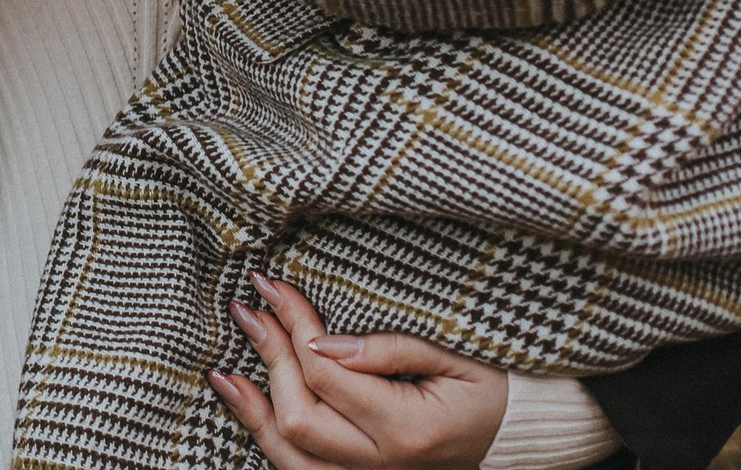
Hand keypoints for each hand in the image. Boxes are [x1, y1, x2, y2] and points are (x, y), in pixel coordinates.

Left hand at [211, 273, 508, 469]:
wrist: (517, 437)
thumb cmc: (491, 388)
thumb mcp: (454, 356)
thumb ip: (389, 348)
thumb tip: (321, 339)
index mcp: (408, 429)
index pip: (326, 372)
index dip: (293, 325)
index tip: (273, 287)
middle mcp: (385, 465)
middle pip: (300, 415)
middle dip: (268, 355)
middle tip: (248, 308)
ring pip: (291, 455)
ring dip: (252, 409)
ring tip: (223, 370)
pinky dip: (269, 440)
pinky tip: (247, 408)